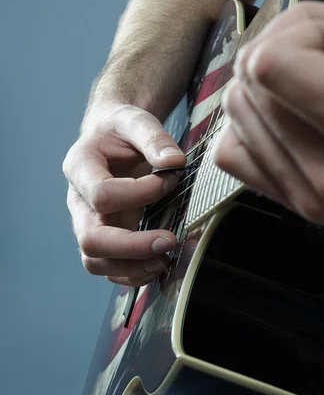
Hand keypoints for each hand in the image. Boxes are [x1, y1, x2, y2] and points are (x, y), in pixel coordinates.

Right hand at [63, 104, 185, 285]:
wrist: (112, 140)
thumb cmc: (122, 130)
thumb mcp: (136, 120)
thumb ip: (153, 137)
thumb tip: (174, 161)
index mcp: (80, 167)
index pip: (101, 194)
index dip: (138, 194)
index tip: (169, 181)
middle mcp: (78, 201)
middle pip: (90, 238)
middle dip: (131, 246)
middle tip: (169, 241)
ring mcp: (87, 223)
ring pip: (95, 261)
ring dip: (132, 267)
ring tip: (166, 258)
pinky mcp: (103, 239)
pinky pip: (108, 268)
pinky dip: (133, 274)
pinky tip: (158, 264)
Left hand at [213, 1, 323, 241]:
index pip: (271, 64)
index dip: (309, 29)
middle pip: (251, 77)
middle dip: (291, 42)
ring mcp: (303, 196)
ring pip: (236, 106)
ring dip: (267, 76)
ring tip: (315, 77)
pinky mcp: (290, 204)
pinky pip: (231, 150)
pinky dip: (250, 121)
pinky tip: (287, 111)